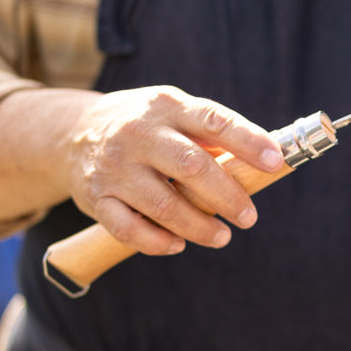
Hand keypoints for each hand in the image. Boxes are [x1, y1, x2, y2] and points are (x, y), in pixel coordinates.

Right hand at [67, 86, 284, 256]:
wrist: (75, 132)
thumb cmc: (145, 125)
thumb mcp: (175, 111)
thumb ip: (211, 134)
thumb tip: (263, 158)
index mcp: (168, 106)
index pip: (214, 120)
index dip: (248, 141)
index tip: (275, 161)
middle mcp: (140, 133)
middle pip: (191, 166)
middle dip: (227, 195)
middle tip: (249, 217)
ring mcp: (116, 166)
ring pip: (163, 204)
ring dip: (198, 226)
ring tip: (222, 236)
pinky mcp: (97, 197)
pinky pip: (129, 228)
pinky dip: (156, 242)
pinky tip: (178, 245)